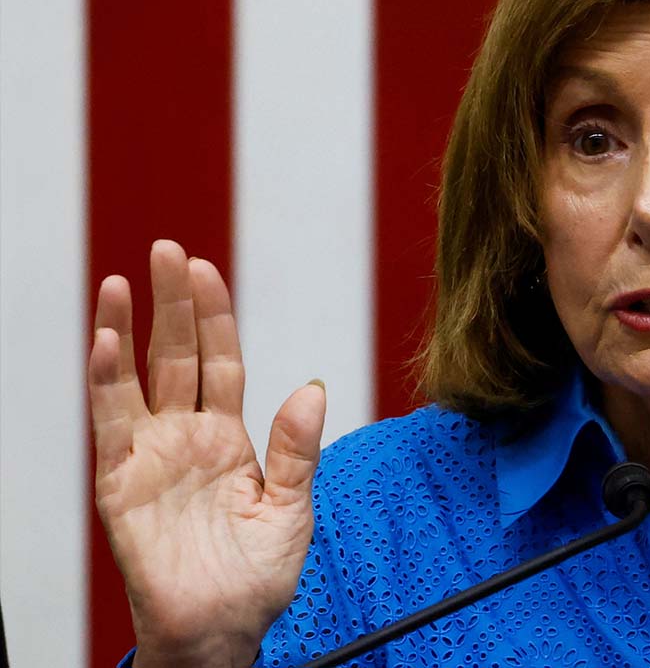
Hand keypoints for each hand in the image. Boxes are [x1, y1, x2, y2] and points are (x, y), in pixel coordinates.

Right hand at [89, 240, 325, 667]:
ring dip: (128, 329)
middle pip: (178, 356)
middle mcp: (187, 437)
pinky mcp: (122, 484)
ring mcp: (152, 456)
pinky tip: (107, 340)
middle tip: (169, 251)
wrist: (222, 630)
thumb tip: (311, 386)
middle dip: (174, 303)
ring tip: (123, 280)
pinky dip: (106, 382)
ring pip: (137, 379)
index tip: (208, 269)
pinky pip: (112, 425)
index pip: (221, 362)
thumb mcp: (292, 507)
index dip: (216, 317)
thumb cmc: (256, 576)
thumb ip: (297, 448)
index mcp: (229, 438)